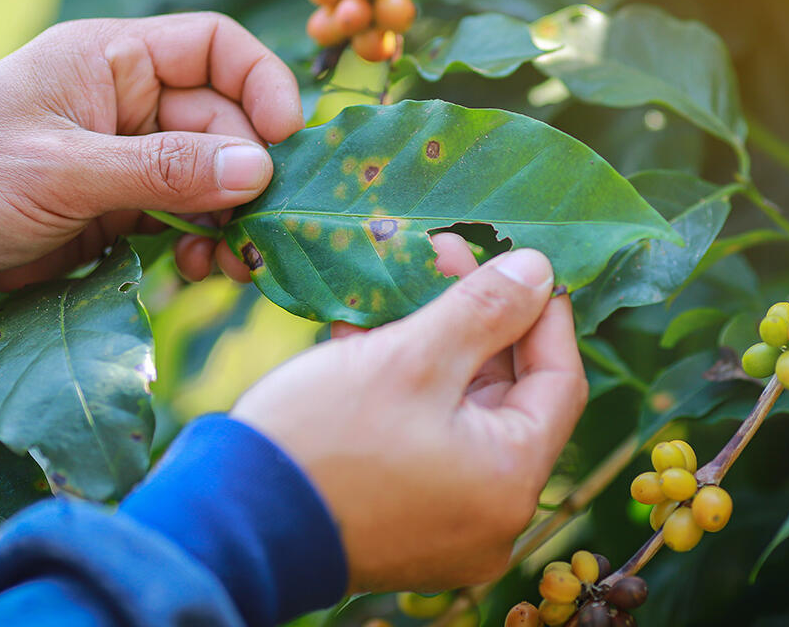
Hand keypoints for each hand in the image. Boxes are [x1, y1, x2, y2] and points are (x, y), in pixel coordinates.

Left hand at [0, 12, 303, 315]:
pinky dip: (204, 243)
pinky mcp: (125, 208)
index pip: (215, 47)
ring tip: (235, 261)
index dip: (261, 83)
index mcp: (111, 61)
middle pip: (226, 123)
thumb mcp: (63, 172)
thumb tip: (258, 169)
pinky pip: (189, 218)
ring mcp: (130, 158)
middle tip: (262, 226)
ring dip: (233, 218)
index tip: (286, 138)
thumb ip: (162, 170)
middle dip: (250, 173)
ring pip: (215, 177)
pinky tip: (200, 269)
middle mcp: (129, 102)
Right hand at [231, 236, 586, 592]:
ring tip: (393, 293)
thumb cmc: (322, 440)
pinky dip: (405, 392)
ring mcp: (447, 526)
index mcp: (510, 481)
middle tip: (442, 260)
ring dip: (433, 350)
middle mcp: (492, 516)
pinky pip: (425, 443)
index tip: (519, 263)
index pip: (559, 382)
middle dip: (475, 323)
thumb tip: (539, 270)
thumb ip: (484, 310)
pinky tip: (365, 340)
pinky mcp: (404, 525)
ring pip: (459, 415)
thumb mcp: (410, 357)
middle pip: (506, 397)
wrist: (229, 522)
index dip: (543, 314)